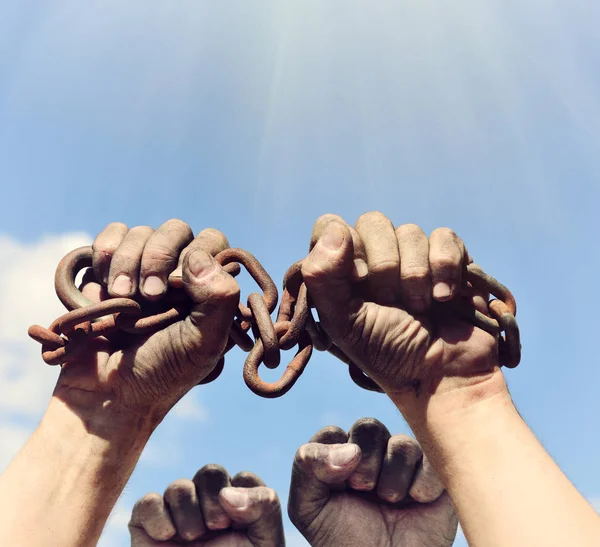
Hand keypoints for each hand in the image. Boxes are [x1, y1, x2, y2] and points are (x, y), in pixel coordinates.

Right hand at [56, 219, 239, 419]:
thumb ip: (218, 299)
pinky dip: (106, 253)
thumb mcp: (205, 343)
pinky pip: (113, 234)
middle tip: (149, 297)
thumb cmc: (163, 372)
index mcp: (209, 288)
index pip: (213, 242)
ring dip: (128, 264)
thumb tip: (200, 256)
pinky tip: (105, 286)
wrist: (107, 393)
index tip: (177, 291)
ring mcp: (143, 268)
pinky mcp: (110, 268)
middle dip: (158, 258)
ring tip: (122, 300)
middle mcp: (179, 273)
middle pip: (176, 230)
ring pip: (142, 232)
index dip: (196, 258)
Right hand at [129, 465, 284, 546]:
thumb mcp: (264, 542)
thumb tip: (227, 492)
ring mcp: (179, 514)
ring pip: (179, 487)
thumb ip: (263, 508)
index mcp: (241, 508)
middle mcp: (210, 506)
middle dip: (212, 499)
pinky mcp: (148, 526)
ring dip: (187, 511)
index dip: (243, 497)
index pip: (244, 480)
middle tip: (216, 527)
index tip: (237, 525)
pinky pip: (148, 503)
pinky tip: (166, 536)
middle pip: (210, 473)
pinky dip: (156, 516)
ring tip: (192, 538)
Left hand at [288, 418, 456, 546]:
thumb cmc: (345, 542)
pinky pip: (434, 458)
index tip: (339, 486)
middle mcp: (372, 454)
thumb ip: (307, 468)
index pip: (332, 434)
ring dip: (393, 474)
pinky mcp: (435, 475)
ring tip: (391, 501)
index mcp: (338, 458)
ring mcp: (405, 463)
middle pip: (368, 427)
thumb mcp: (308, 508)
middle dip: (365, 460)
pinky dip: (423, 481)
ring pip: (402, 443)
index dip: (333, 456)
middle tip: (364, 489)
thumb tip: (349, 449)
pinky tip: (417, 500)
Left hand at [301, 212, 500, 403]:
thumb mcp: (344, 323)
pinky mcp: (449, 258)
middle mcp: (376, 256)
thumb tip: (335, 230)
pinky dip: (444, 268)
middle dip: (383, 266)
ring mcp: (413, 255)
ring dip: (415, 275)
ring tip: (419, 308)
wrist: (442, 376)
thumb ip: (325, 278)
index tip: (357, 282)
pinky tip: (443, 297)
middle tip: (390, 301)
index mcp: (343, 269)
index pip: (331, 226)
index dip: (344, 249)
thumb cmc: (387, 353)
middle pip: (372, 222)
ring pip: (409, 231)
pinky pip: (444, 237)